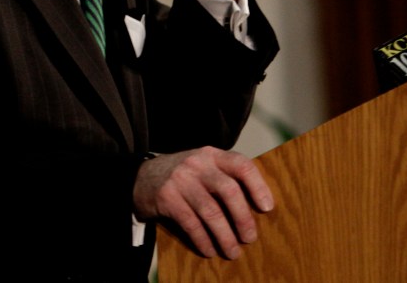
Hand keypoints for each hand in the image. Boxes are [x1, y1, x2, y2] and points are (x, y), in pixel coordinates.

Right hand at [132, 146, 273, 259]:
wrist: (139, 177)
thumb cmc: (182, 177)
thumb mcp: (202, 167)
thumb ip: (224, 177)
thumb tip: (257, 208)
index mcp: (211, 155)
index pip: (241, 164)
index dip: (258, 186)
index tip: (267, 208)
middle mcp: (196, 163)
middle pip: (228, 190)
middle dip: (243, 218)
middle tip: (250, 238)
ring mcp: (180, 179)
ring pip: (210, 211)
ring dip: (225, 236)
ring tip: (232, 251)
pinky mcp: (166, 196)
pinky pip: (191, 223)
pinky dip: (203, 239)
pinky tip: (209, 249)